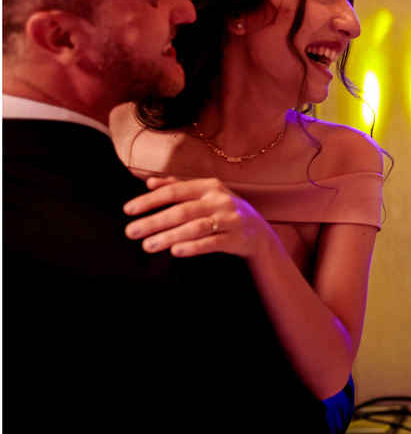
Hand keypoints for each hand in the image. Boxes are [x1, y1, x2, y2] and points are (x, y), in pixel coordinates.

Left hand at [124, 176, 271, 258]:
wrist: (259, 233)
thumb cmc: (224, 211)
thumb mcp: (206, 194)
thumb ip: (178, 186)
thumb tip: (149, 182)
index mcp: (209, 186)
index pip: (174, 191)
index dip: (150, 200)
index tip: (128, 210)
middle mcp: (219, 200)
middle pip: (182, 211)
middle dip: (153, 221)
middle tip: (131, 232)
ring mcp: (229, 219)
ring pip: (195, 227)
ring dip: (169, 237)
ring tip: (147, 246)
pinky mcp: (236, 237)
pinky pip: (211, 243)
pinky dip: (193, 247)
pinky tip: (175, 251)